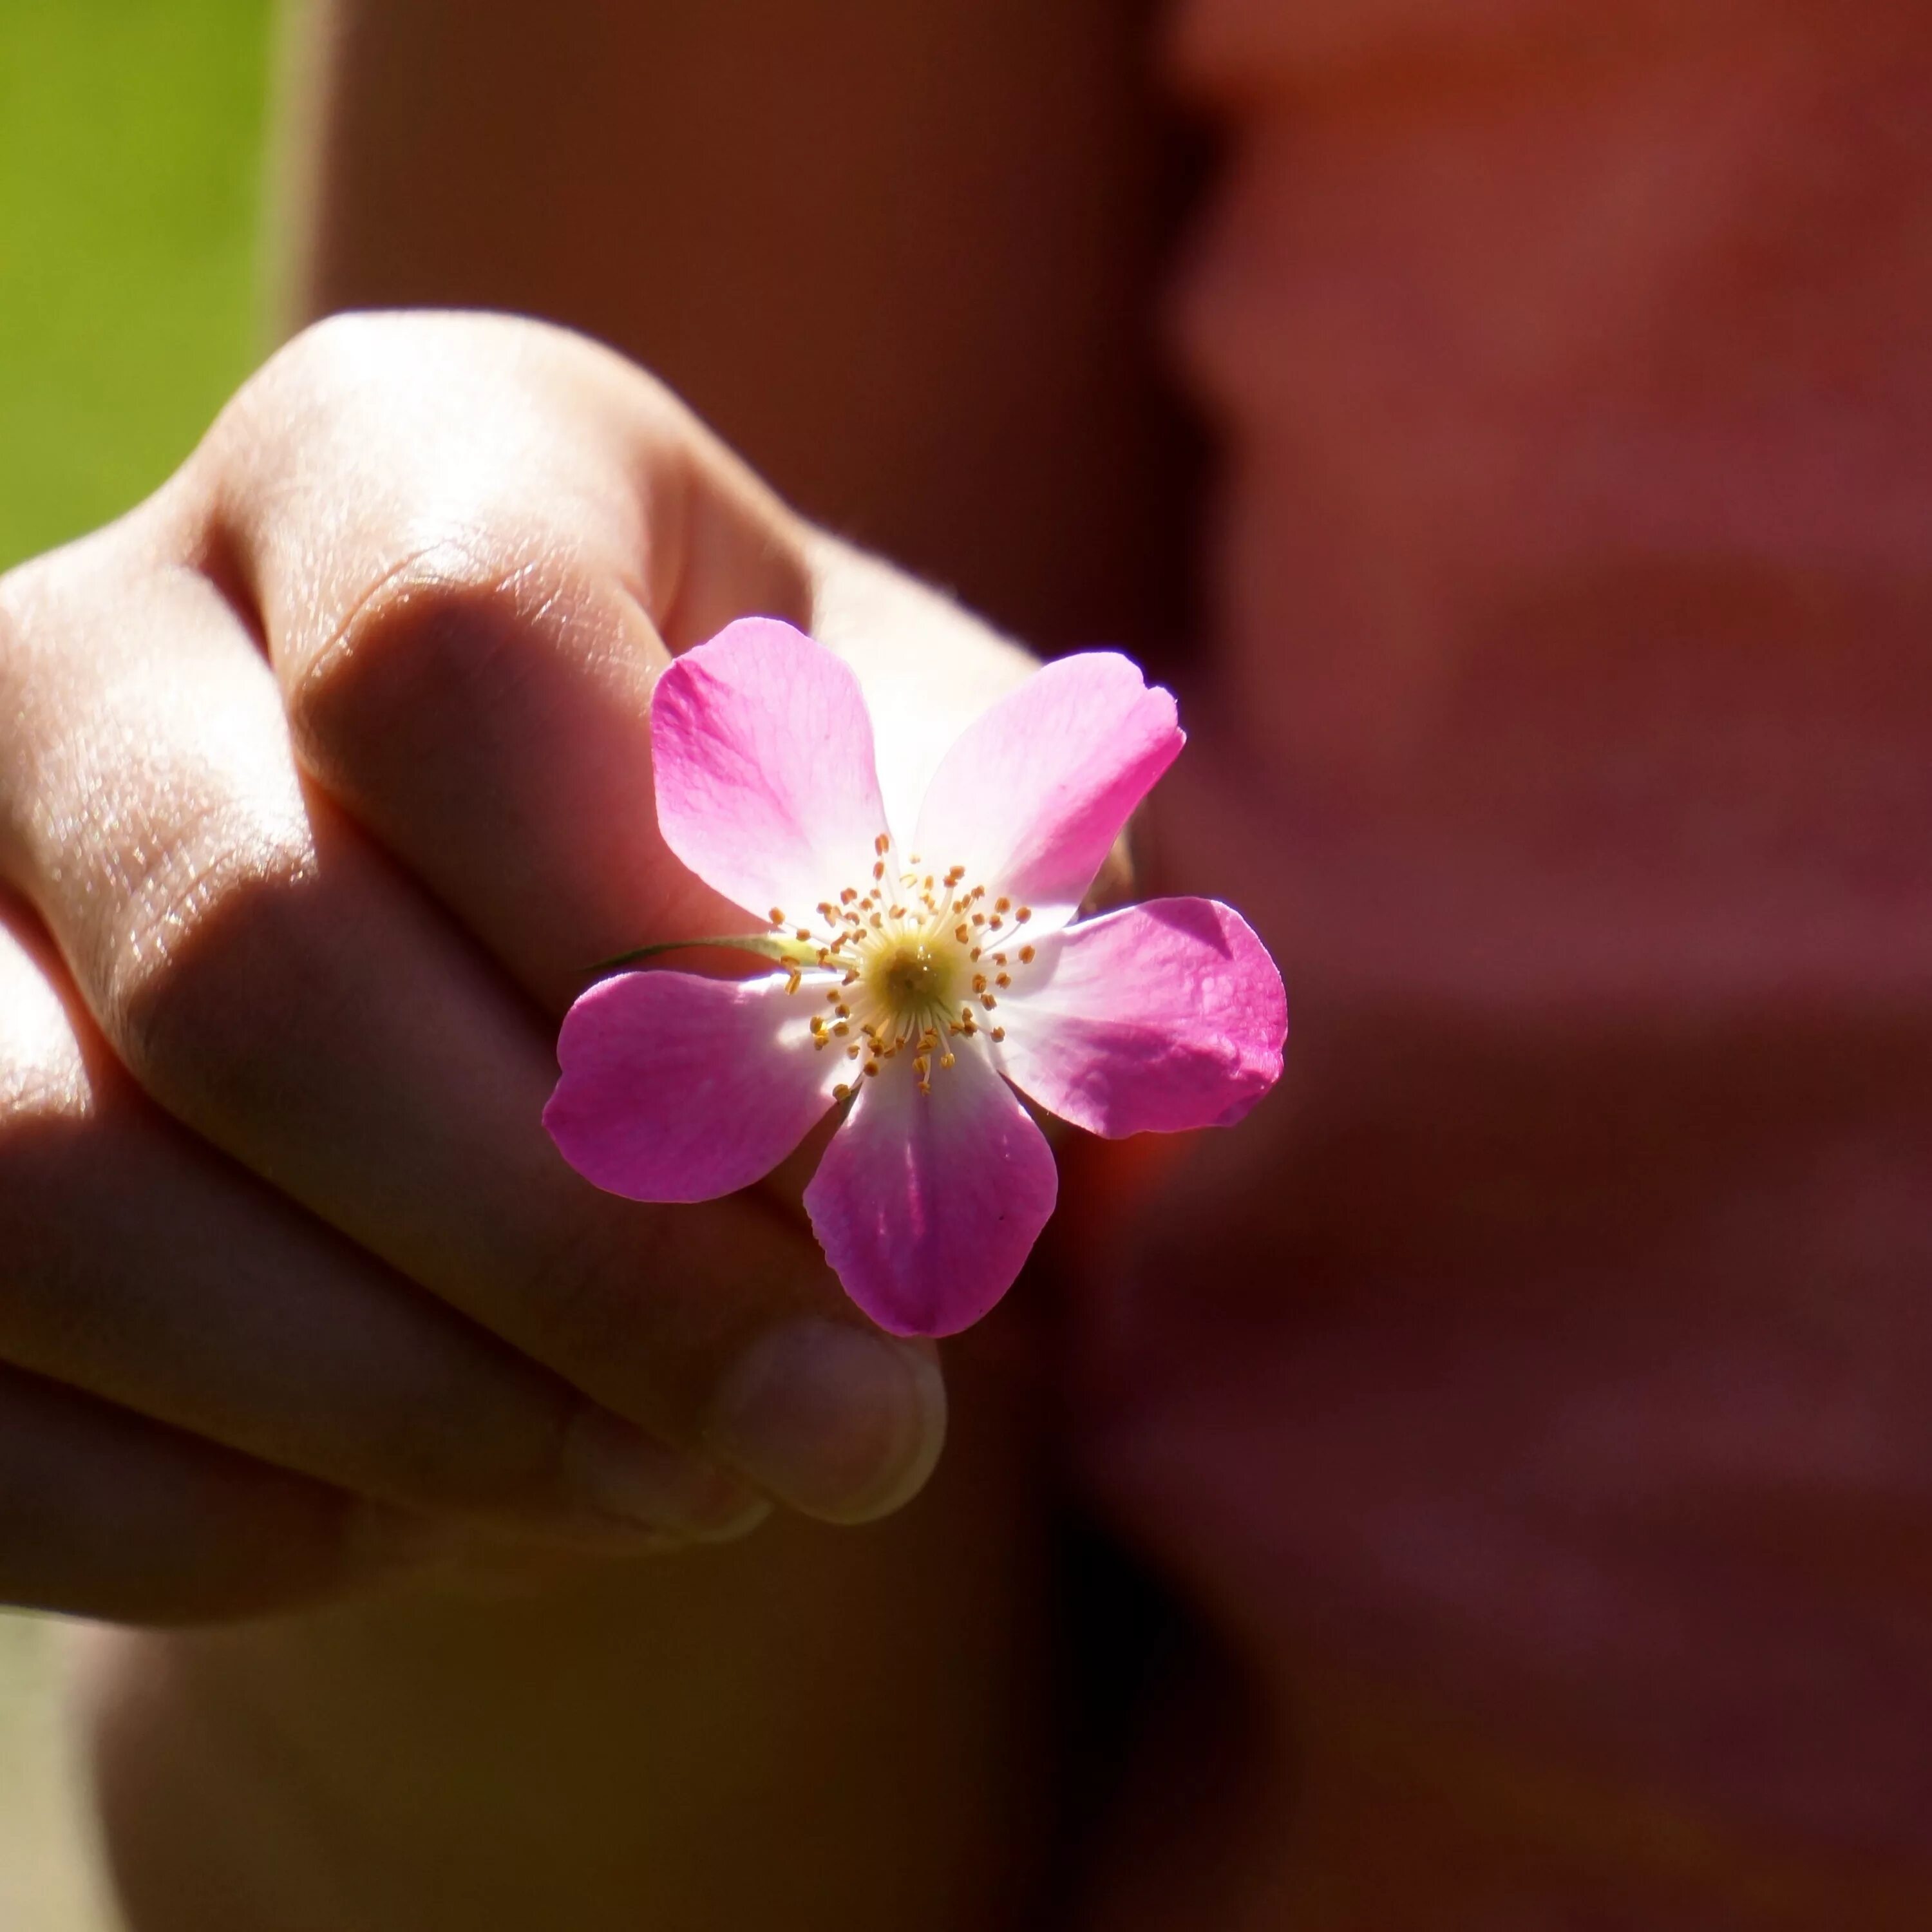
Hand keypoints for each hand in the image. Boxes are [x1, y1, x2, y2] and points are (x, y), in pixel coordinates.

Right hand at [0, 310, 1034, 1621]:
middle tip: (846, 1428)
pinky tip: (459, 1513)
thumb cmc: (778, 839)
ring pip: (46, 1190)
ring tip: (684, 1482)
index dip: (657, 945)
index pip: (454, 657)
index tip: (863, 1140)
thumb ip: (992, 902)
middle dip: (582, 1256)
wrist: (554, 959)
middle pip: (250, 957)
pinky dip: (240, 1517)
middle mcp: (98, 640)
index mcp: (398, 460)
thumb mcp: (933, 802)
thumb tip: (981, 1103)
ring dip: (418, 1409)